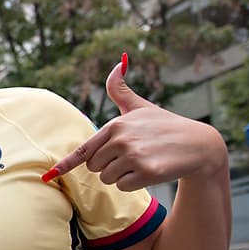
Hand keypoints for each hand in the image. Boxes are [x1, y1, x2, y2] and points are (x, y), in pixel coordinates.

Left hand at [44, 56, 226, 190]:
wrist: (199, 144)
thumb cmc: (165, 126)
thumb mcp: (141, 107)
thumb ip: (121, 90)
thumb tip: (117, 62)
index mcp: (116, 125)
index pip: (84, 150)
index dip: (66, 164)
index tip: (50, 175)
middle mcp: (122, 140)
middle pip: (94, 167)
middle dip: (108, 165)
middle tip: (132, 155)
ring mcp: (134, 156)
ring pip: (107, 179)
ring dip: (121, 175)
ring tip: (142, 161)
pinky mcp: (146, 173)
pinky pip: (123, 187)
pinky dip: (134, 183)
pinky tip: (150, 170)